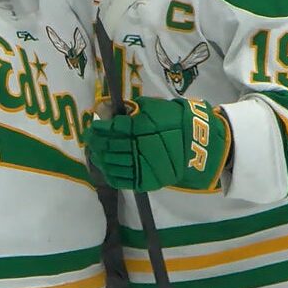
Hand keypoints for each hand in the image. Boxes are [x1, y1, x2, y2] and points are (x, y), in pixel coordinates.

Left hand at [85, 96, 229, 192]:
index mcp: (139, 129)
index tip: (92, 125)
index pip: (110, 129)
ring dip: (99, 158)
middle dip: (95, 142)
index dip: (98, 128)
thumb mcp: (152, 107)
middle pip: (108, 147)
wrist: (197, 143)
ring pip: (111, 164)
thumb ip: (129, 109)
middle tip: (90, 138)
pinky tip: (105, 167)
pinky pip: (121, 180)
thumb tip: (104, 108)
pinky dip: (109, 173)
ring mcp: (142, 167)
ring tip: (95, 152)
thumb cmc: (174, 120)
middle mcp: (138, 149)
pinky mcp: (146, 181)